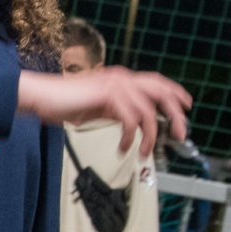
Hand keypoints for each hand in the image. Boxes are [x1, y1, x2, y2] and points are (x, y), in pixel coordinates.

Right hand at [18, 65, 191, 154]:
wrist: (43, 97)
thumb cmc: (65, 103)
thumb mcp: (99, 107)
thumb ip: (118, 110)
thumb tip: (135, 123)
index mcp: (121, 78)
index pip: (157, 82)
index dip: (175, 93)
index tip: (187, 106)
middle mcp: (122, 77)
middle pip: (161, 92)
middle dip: (175, 114)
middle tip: (180, 134)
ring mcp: (116, 84)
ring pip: (148, 111)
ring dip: (150, 136)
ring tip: (143, 153)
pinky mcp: (108, 95)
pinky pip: (131, 120)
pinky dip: (130, 138)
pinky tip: (123, 148)